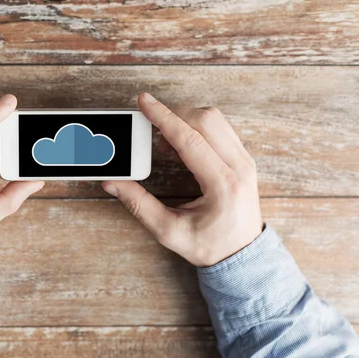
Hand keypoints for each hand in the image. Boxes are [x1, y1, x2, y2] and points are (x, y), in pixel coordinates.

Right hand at [103, 93, 262, 266]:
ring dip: (185, 120)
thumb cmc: (210, 246)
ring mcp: (245, 161)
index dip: (163, 118)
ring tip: (164, 143)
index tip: (144, 102)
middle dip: (173, 114)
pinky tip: (180, 146)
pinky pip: (220, 128)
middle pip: (205, 120)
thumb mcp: (169, 231)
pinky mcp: (243, 159)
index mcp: (223, 185)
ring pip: (215, 119)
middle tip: (149, 127)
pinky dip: (196, 128)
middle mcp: (239, 167)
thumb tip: (113, 183)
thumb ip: (139, 205)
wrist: (243, 255)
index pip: (190, 139)